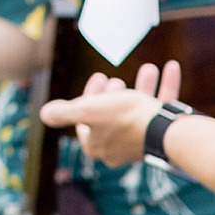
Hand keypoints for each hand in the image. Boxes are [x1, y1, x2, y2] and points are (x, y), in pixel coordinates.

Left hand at [39, 61, 180, 166]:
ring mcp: (141, 142)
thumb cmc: (123, 119)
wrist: (166, 132)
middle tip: (115, 80)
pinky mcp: (163, 136)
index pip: (85, 117)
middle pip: (111, 114)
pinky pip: (163, 108)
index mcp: (95, 144)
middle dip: (114, 92)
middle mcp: (117, 147)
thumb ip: (63, 113)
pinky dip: (166, 87)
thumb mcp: (87, 110)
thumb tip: (44, 114)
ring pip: (140, 108)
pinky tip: (170, 67)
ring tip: (147, 68)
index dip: (90, 94)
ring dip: (143, 85)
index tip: (99, 78)